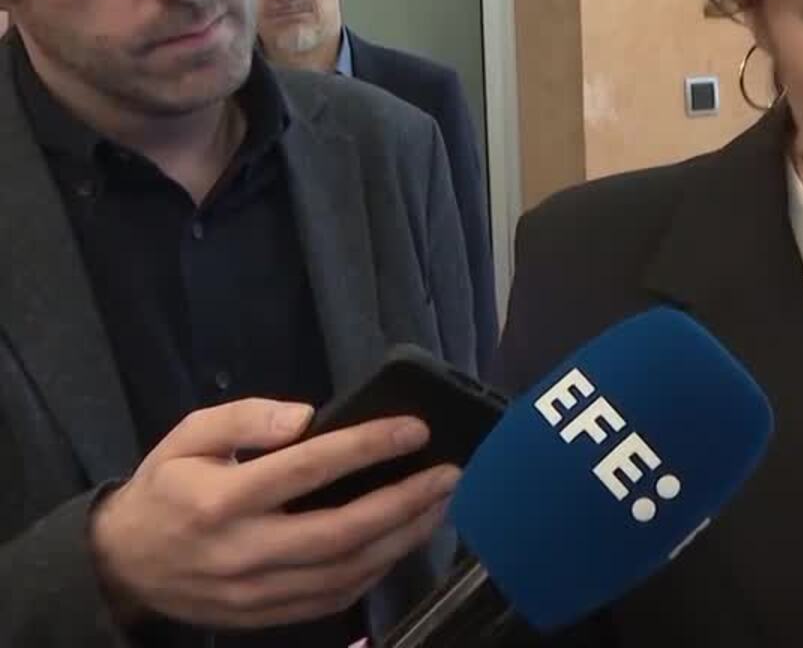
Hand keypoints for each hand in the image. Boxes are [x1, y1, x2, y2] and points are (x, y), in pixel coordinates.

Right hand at [88, 398, 459, 629]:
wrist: (122, 565)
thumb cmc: (166, 489)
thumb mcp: (188, 436)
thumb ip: (245, 417)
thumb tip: (306, 416)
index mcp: (222, 501)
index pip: (308, 469)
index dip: (368, 447)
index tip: (414, 428)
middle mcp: (243, 551)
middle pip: (340, 531)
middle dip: (404, 501)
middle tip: (449, 473)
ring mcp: (256, 592)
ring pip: (346, 572)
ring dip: (403, 538)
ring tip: (439, 503)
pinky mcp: (265, 617)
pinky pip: (334, 599)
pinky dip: (377, 570)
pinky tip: (403, 540)